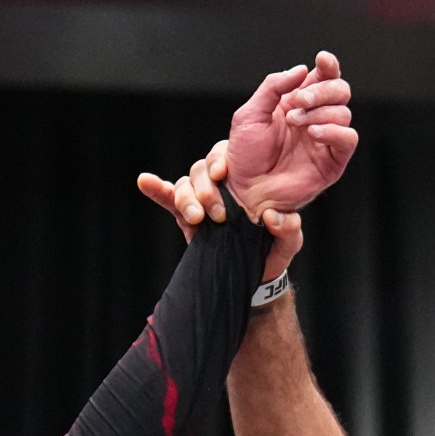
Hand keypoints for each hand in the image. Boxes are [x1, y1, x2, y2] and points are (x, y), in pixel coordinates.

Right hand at [137, 142, 306, 278]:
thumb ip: (289, 231)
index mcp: (245, 181)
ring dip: (186, 198)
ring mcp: (201, 201)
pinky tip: (144, 181)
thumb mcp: (289, 243)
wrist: (254, 278)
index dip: (219, 159)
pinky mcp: (185, 218)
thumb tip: (272, 217)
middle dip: (205, 188)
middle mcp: (221, 186)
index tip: (222, 173)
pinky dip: (155, 190)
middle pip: (201, 170)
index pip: (227, 157)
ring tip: (197, 218)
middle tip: (217, 213)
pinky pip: (167, 199)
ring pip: (184, 185)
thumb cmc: (273, 253)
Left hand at [228, 52, 355, 216]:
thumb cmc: (245, 154)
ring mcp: (326, 140)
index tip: (322, 59)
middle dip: (322, 90)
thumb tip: (302, 70)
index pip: (324, 77)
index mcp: (299, 102)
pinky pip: (348, 139)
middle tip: (298, 101)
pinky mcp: (333, 161)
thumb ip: (273, 87)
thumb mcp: (250, 114)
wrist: (244, 188)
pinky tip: (312, 133)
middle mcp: (316, 118)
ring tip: (295, 122)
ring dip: (320, 112)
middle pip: (340, 90)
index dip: (329, 66)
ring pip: (343, 113)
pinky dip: (333, 131)